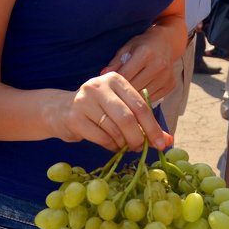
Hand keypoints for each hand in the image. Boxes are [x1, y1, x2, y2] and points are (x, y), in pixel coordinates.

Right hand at [57, 72, 171, 152]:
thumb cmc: (98, 110)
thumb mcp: (121, 108)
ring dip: (123, 143)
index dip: (153, 127)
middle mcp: (100, 86)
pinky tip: (110, 144)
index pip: (141, 105)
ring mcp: (84, 101)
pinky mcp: (74, 117)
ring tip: (123, 145)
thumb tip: (167, 141)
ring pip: (115, 129)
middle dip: (139, 138)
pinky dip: (111, 146)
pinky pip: (101, 138)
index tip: (162, 144)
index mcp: (116, 79)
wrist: (60, 111)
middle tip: (141, 148)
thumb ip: (144, 122)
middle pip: (128, 118)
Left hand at [101, 34, 176, 103]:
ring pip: (144, 95)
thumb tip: (102, 75)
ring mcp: (166, 76)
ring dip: (133, 98)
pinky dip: (144, 99)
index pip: (125, 75)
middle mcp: (158, 65)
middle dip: (122, 92)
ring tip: (125, 96)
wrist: (167, 42)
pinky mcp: (171, 85)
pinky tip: (138, 94)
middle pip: (135, 87)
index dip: (114, 83)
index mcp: (145, 53)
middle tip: (114, 95)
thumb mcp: (128, 47)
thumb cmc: (143, 44)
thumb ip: (116, 62)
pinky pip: (153, 98)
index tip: (106, 88)